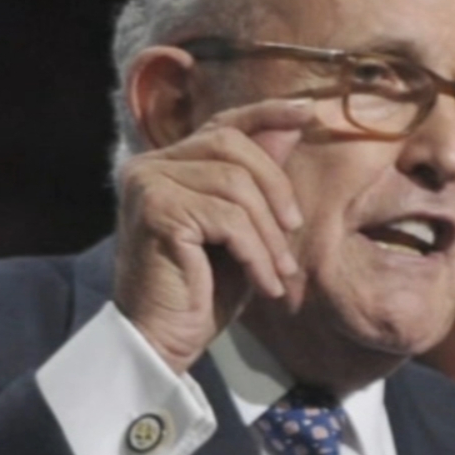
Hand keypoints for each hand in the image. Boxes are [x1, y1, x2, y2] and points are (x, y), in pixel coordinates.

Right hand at [113, 99, 314, 373]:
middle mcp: (149, 165)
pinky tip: (265, 284)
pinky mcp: (155, 211)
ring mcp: (148, 184)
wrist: (162, 341)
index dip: (265, 113)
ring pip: (235, 186)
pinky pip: (227, 219)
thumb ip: (259, 180)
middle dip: (276, 189)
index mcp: (167, 164)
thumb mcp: (243, 231)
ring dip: (269, 235)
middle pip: (232, 146)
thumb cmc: (202, 292)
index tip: (307, 112)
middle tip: (294, 232)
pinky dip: (256, 253)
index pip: (222, 124)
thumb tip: (291, 126)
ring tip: (280, 274)